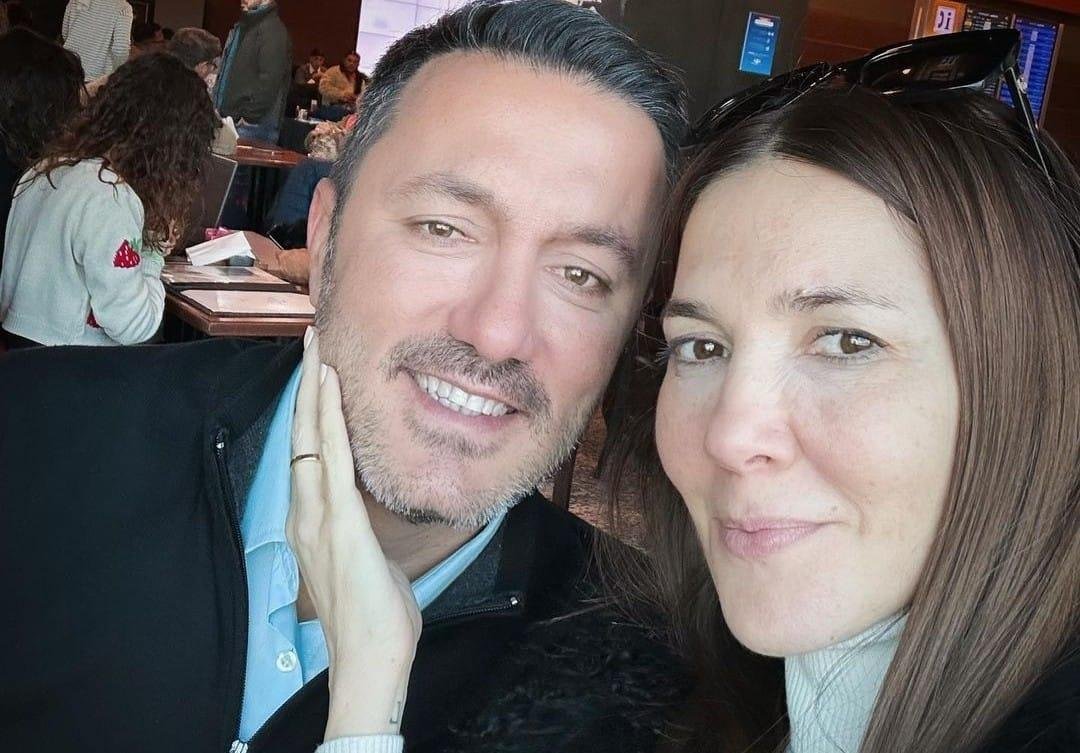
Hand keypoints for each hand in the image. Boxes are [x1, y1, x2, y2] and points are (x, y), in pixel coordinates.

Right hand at [287, 328, 421, 737]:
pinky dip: (329, 417)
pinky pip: (332, 457)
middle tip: (312, 342)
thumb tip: (368, 529)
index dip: (310, 413)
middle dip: (305, 387)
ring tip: (317, 348)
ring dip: (314, 389)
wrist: (370, 658)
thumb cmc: (374, 619)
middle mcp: (305, 514)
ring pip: (310, 437)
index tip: (317, 377)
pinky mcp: (340, 520)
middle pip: (300, 436)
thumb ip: (360, 538)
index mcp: (310, 524)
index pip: (306, 455)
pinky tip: (331, 386)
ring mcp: (318, 516)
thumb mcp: (364, 565)